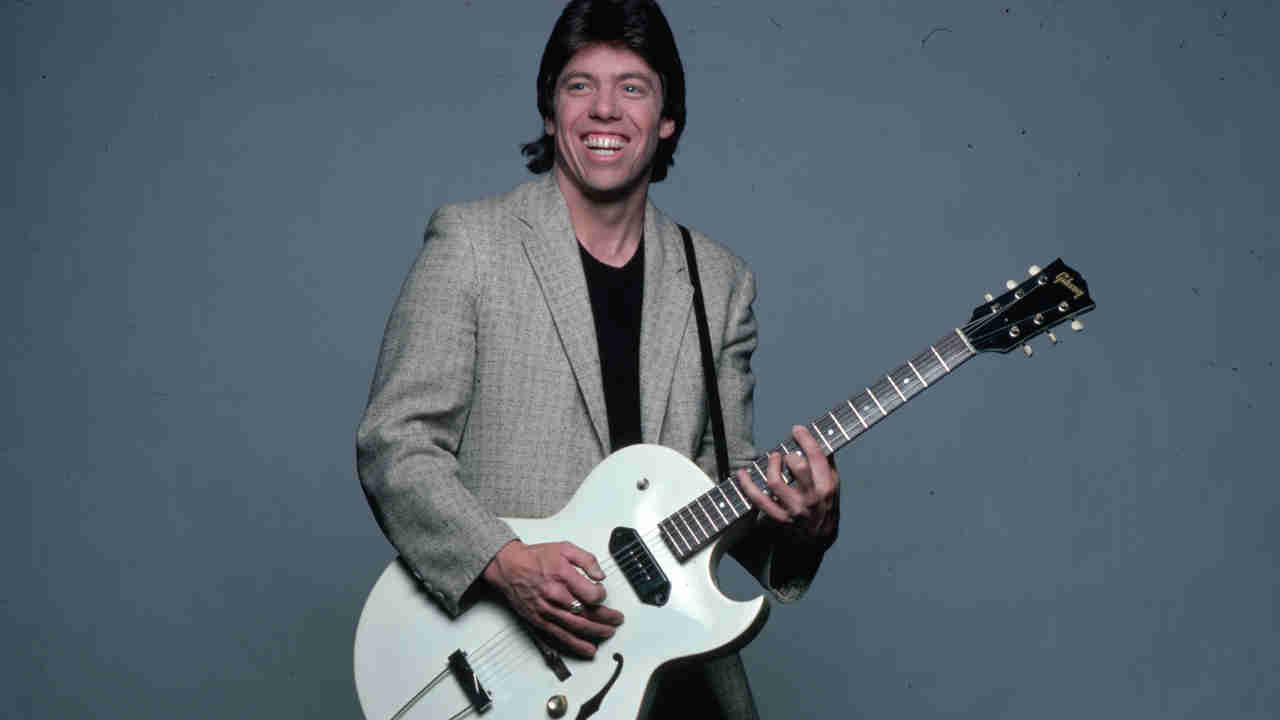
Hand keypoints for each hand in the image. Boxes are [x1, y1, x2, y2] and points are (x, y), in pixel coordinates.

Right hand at [482, 540, 623, 657]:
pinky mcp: (540, 620)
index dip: (602, 596)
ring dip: (596, 632)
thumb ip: (586, 560)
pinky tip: (588, 648)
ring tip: (608, 633)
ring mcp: (547, 610)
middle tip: (616, 619)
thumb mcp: (564, 548)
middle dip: (606, 619)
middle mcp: (555, 595)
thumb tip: (600, 575)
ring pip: (577, 627)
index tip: (602, 594)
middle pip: (587, 613)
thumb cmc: (535, 558)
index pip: (591, 594)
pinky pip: (561, 636)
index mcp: (563, 576)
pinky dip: (577, 645)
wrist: (509, 567)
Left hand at [736, 425, 839, 544]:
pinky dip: (746, 485)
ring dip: (771, 465)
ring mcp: (793, 509)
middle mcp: (811, 498)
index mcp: (827, 487)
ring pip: (775, 482)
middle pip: (797, 466)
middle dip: (790, 455)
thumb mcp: (833, 485)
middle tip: (787, 455)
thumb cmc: (825, 506)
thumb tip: (814, 438)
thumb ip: (826, 463)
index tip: (797, 429)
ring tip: (773, 458)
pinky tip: (742, 473)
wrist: (818, 540)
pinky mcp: (777, 518)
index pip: (817, 457)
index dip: (806, 439)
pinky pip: (758, 500)